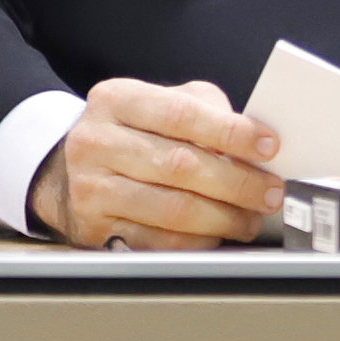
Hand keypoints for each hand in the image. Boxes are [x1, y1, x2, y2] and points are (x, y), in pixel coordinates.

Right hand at [27, 77, 286, 248]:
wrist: (69, 170)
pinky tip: (217, 233)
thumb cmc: (130, 135)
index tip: (269, 146)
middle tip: (270, 192)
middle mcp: (95, 141)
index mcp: (115, 100)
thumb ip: (204, 111)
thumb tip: (255, 142)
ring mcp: (90, 186)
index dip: (230, 132)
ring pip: (172, 209)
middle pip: (179, 165)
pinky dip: (198, 241)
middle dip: (237, 183)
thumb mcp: (159, 103)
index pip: (181, 114)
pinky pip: (159, 241)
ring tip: (251, 217)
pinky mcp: (93, 226)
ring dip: (224, 218)